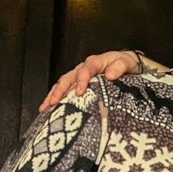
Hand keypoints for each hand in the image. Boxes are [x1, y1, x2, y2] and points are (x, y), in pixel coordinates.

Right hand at [40, 49, 155, 110]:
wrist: (127, 65)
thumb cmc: (125, 64)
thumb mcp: (126, 63)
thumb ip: (119, 67)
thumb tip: (110, 75)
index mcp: (95, 63)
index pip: (85, 70)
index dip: (81, 80)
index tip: (79, 92)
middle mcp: (83, 69)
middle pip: (69, 77)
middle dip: (60, 90)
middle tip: (54, 101)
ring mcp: (79, 77)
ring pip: (63, 84)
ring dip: (53, 95)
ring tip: (46, 107)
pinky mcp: (78, 84)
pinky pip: (65, 90)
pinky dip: (56, 98)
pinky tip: (49, 108)